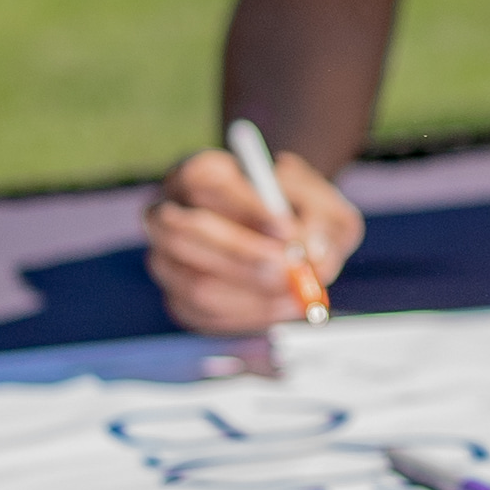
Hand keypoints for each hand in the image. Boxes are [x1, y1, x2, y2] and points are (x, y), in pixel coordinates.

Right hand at [145, 143, 357, 333]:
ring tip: (300, 292)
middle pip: (183, 232)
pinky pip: (206, 316)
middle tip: (290, 269)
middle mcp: (168, 214)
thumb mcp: (323, 205)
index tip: (286, 229)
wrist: (286, 240)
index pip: (203, 181)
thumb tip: (312, 256)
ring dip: (253, 293)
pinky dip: (252, 315)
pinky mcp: (179, 301)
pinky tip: (286, 305)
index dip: (244, 207)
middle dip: (240, 255)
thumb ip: (322, 221)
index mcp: (197, 173)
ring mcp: (166, 261)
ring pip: (195, 283)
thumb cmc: (300, 213)